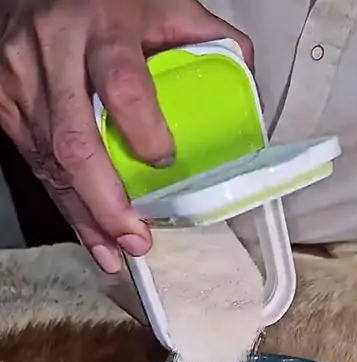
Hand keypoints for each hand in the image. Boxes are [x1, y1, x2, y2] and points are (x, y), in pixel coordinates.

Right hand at [0, 0, 252, 271]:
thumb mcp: (160, 2)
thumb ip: (203, 39)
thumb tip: (241, 88)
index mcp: (103, 25)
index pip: (123, 87)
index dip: (145, 133)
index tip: (165, 162)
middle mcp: (54, 52)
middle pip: (76, 143)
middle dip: (108, 203)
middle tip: (136, 238)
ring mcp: (23, 80)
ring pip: (52, 164)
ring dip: (86, 216)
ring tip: (115, 250)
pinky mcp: (6, 103)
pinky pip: (36, 165)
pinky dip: (65, 204)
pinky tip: (88, 231)